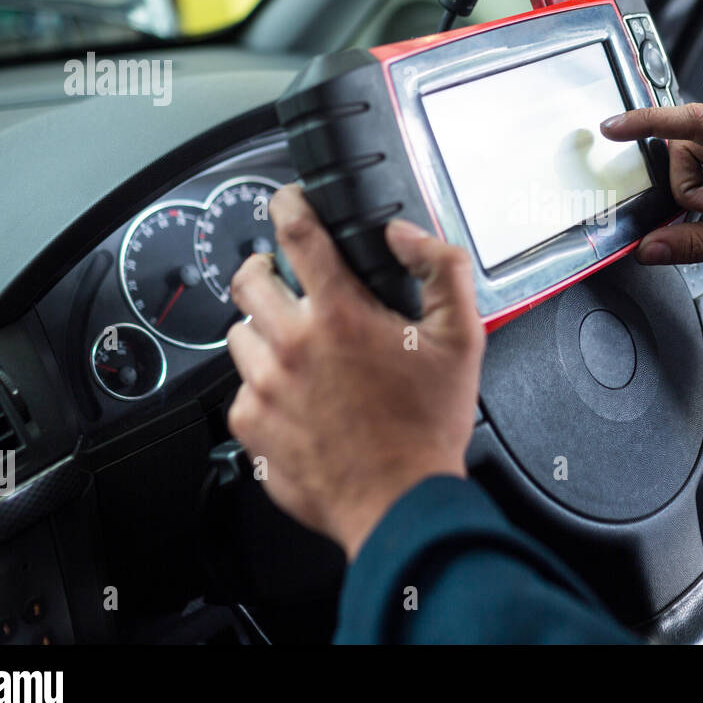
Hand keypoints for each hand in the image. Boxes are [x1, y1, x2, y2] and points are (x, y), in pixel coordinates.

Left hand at [224, 184, 484, 559]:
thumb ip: (442, 269)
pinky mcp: (250, 425)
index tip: (289, 201)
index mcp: (340, 315)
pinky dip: (263, 384)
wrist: (399, 502)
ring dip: (263, 329)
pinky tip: (297, 396)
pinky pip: (241, 388)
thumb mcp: (463, 338)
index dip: (289, 203)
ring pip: (240, 333)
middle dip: (266, 268)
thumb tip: (405, 235)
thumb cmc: (427, 427)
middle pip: (249, 278)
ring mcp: (265, 386)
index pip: (297, 232)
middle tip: (287, 279)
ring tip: (297, 347)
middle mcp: (292, 345)